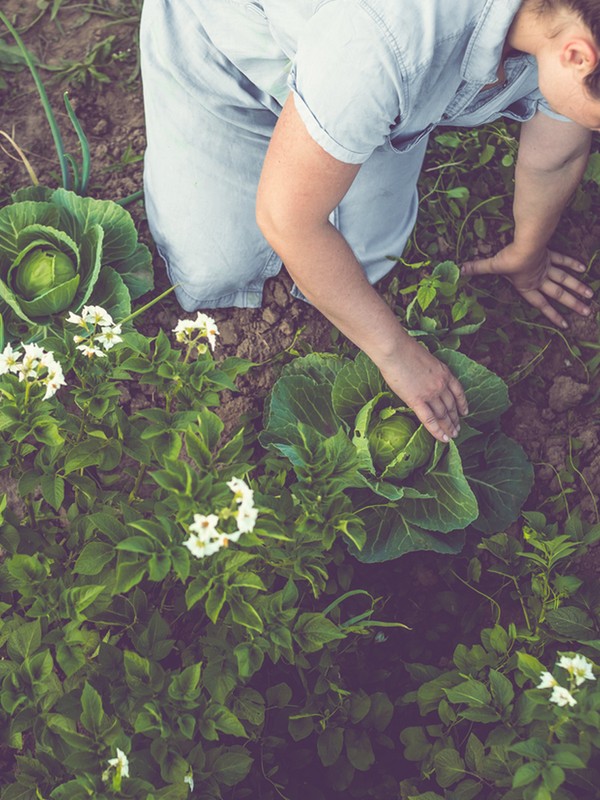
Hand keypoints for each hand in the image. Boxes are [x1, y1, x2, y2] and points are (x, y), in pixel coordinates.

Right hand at [378, 340, 467, 442]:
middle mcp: (441, 385)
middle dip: (455, 419)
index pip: (458, 392)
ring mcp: (430, 393)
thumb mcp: (426, 359)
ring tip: (451, 436)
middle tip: (457, 430)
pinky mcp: (417, 400)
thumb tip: (424, 379)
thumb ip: (429, 372)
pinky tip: (442, 439)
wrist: (396, 350)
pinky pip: (429, 420)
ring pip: (443, 415)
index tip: (465, 412)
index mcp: (444, 373)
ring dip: (448, 427)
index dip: (462, 404)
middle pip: (451, 406)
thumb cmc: (405, 350)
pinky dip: (437, 431)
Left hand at [462, 245, 592, 327]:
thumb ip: (477, 268)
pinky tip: (583, 269)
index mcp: (528, 286)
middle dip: (572, 304)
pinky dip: (572, 264)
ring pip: (566, 280)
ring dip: (578, 288)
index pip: (542, 305)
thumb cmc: (509, 258)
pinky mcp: (550, 254)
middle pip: (559, 294)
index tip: (565, 324)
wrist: (526, 243)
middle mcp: (541, 279)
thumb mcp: (492, 265)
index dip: (553, 315)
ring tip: (590, 297)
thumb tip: (459, 270)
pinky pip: (563, 260)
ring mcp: (548, 267)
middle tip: (587, 312)